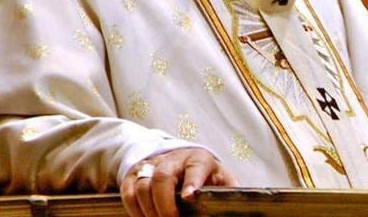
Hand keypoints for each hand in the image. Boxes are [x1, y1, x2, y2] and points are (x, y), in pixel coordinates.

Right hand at [120, 148, 237, 216]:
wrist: (181, 159)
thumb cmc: (206, 175)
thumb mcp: (222, 179)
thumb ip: (230, 193)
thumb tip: (239, 209)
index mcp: (199, 159)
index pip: (196, 168)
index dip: (192, 182)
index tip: (190, 196)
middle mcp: (174, 159)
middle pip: (163, 177)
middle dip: (165, 203)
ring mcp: (152, 165)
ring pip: (143, 186)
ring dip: (149, 210)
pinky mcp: (135, 174)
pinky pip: (128, 192)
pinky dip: (134, 210)